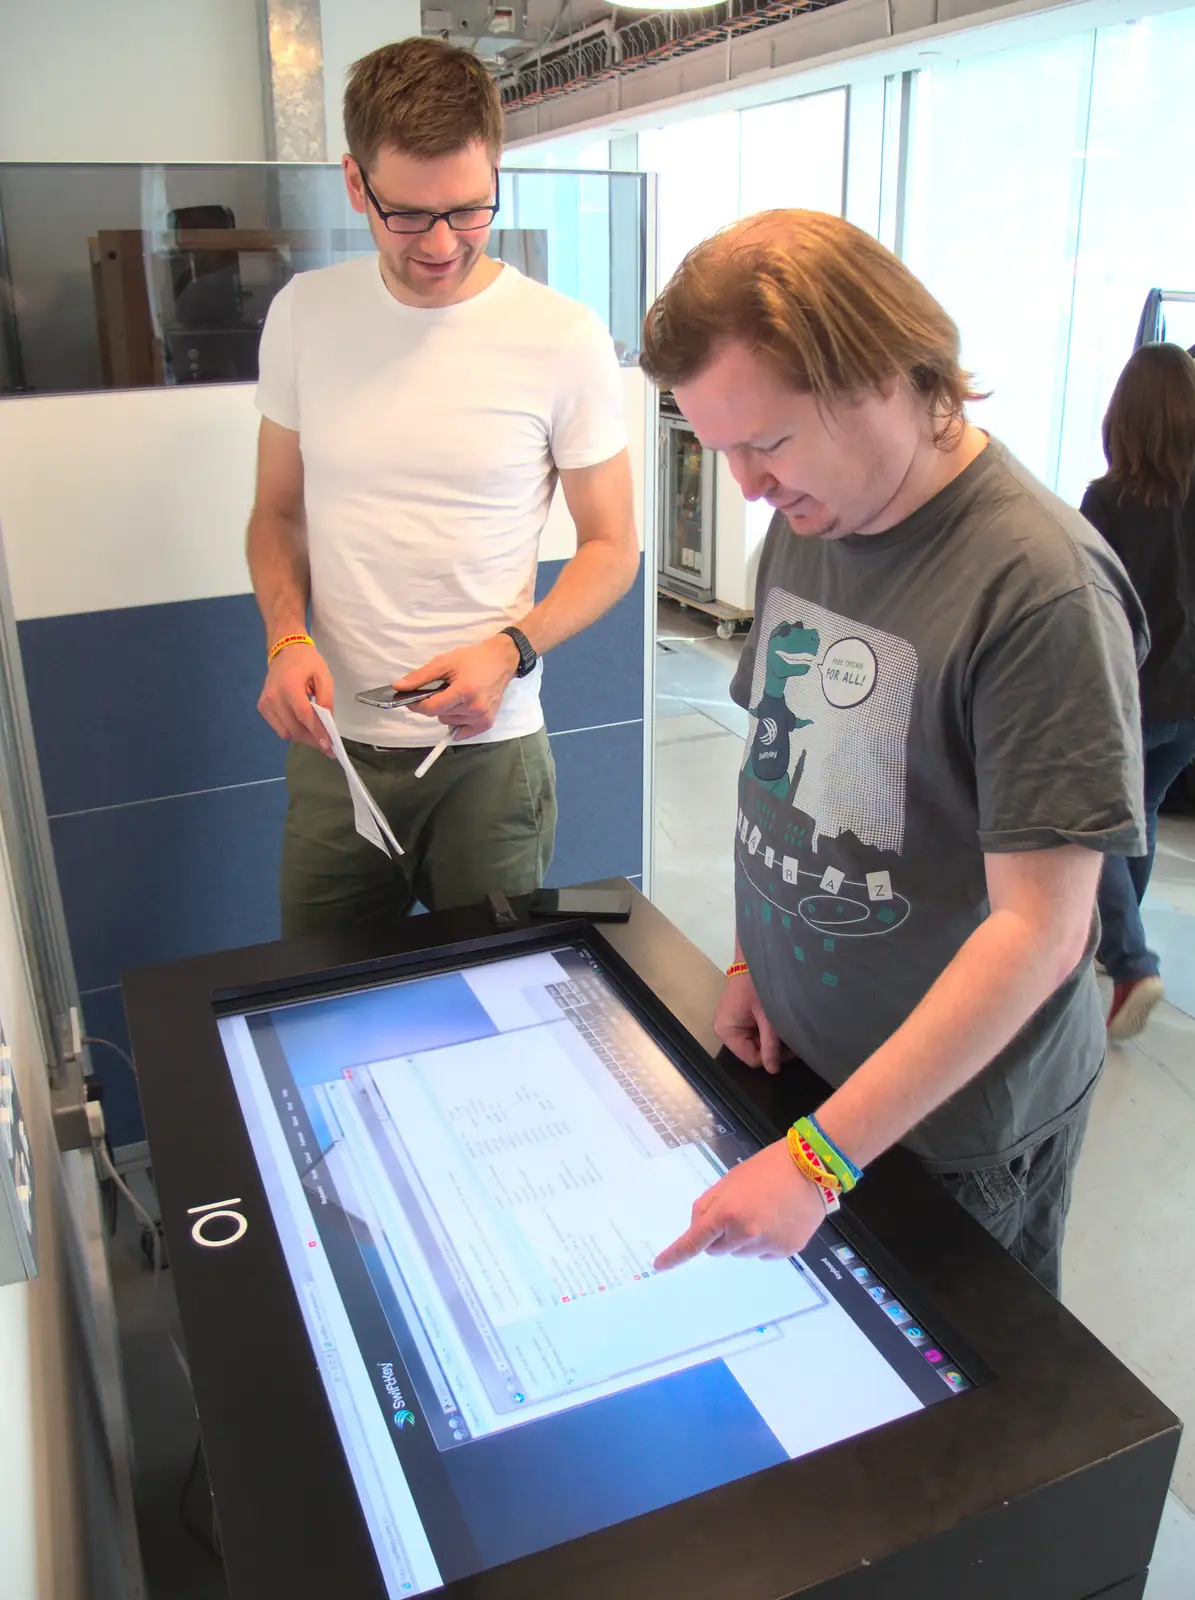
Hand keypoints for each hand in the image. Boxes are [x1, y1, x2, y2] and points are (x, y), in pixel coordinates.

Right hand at [257, 642, 333, 753]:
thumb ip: (326, 698)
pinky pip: (278, 727)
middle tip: (326, 745)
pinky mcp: (262, 707)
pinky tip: (301, 724)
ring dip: (302, 737)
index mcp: (289, 686)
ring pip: (285, 732)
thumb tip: (328, 722)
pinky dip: (291, 730)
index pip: (304, 716)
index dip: (317, 732)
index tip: (329, 746)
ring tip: (315, 734)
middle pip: (294, 728)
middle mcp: (274, 697)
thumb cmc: (306, 661)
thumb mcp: (324, 675)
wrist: (285, 649)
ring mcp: (265, 703)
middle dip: (311, 739)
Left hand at [394, 635, 519, 738]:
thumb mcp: (444, 662)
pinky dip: (457, 723)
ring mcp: (482, 717)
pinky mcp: (487, 723)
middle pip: (439, 715)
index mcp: (464, 691)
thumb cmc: (473, 659)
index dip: (417, 705)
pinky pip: (461, 732)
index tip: (411, 699)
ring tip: (457, 695)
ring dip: (447, 712)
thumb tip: (398, 687)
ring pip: (449, 722)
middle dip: (435, 703)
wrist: (501, 661)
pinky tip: (461, 709)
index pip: (431, 708)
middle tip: (444, 688)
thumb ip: (420, 676)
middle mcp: (474, 708)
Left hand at [654, 1140, 825, 1270]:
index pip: (694, 1241)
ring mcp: (767, 1245)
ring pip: (741, 1252)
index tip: (660, 1265)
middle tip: (738, 1210)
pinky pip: (763, 1254)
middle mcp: (746, 1234)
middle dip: (720, 1235)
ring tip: (763, 1210)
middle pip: (718, 1249)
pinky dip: (764, 1242)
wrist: (811, 1167)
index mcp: (727, 1213)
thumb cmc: (768, 1168)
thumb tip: (697, 1229)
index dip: (675, 1255)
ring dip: (743, 1239)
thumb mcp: (729, 1180)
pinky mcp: (786, 1251)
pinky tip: (777, 1219)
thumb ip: (707, 1205)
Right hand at [715, 971, 791, 1074]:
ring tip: (784, 1024)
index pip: (752, 1058)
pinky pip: (754, 1032)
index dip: (772, 1056)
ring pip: (755, 1042)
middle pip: (753, 1051)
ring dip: (771, 1037)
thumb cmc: (759, 984)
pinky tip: (776, 1020)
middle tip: (791, 1035)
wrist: (754, 959)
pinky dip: (767, 1029)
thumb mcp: (768, 1016)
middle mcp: (724, 1030)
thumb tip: (773, 1070)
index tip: (791, 1047)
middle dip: (772, 1046)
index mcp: (726, 1031)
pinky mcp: (738, 1017)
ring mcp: (730, 1023)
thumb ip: (770, 1044)